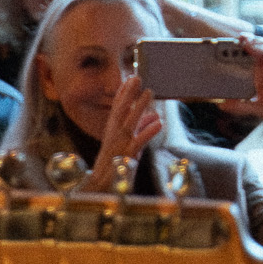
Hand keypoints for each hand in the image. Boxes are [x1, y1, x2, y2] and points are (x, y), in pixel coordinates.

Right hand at [91, 76, 164, 190]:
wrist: (103, 185)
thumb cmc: (116, 164)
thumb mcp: (130, 143)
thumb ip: (142, 129)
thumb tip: (155, 117)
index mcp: (113, 131)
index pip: (117, 109)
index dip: (123, 94)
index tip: (130, 78)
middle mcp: (114, 135)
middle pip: (120, 111)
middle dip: (128, 94)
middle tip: (137, 78)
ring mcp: (119, 145)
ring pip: (128, 123)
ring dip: (138, 107)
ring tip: (148, 93)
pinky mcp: (126, 156)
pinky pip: (138, 142)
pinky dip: (147, 132)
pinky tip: (159, 123)